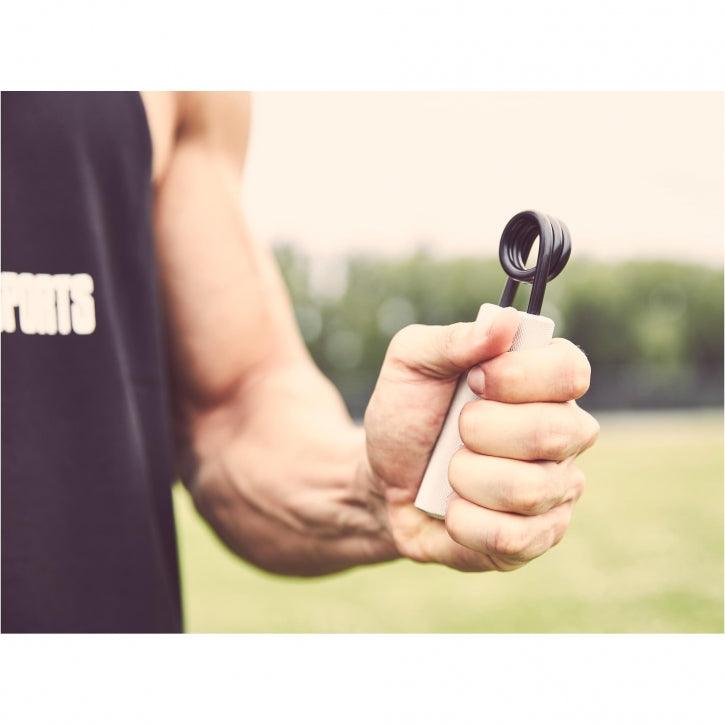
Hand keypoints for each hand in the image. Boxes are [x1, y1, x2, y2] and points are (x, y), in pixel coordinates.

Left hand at [364, 304, 598, 571]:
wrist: (381, 481)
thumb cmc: (407, 415)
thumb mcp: (411, 363)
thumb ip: (453, 339)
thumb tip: (504, 322)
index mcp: (543, 382)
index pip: (571, 370)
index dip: (519, 377)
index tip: (473, 381)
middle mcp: (563, 433)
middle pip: (555, 433)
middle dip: (481, 431)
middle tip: (456, 430)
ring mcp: (556, 489)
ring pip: (530, 489)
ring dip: (466, 478)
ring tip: (450, 471)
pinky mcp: (538, 537)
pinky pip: (514, 537)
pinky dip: (465, 522)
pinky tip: (453, 509)